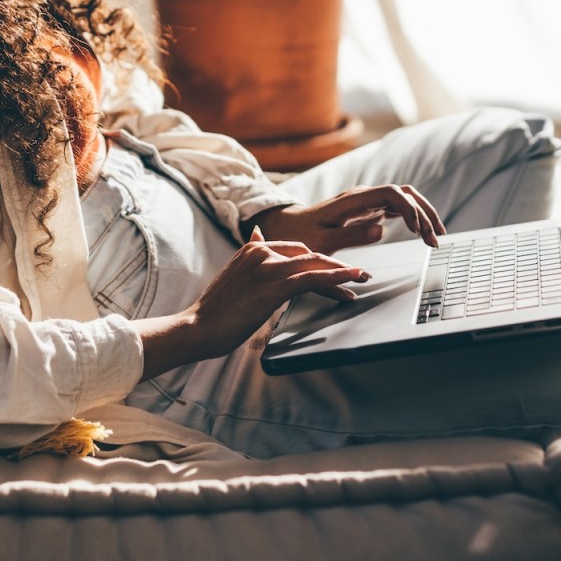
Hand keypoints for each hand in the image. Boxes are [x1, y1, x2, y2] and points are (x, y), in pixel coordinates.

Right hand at [134, 228, 371, 374]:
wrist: (198, 327)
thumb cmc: (215, 310)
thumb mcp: (233, 273)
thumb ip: (248, 254)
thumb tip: (255, 233)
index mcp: (252, 248)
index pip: (293, 248)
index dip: (316, 258)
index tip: (333, 266)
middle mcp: (261, 251)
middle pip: (308, 253)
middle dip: (334, 262)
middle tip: (355, 272)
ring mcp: (269, 267)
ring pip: (315, 263)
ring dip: (342, 269)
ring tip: (361, 275)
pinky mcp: (276, 286)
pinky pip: (314, 277)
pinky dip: (336, 276)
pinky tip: (351, 278)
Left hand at [250, 184, 446, 253]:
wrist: (286, 227)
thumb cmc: (301, 234)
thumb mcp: (322, 240)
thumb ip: (351, 235)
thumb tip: (382, 229)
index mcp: (354, 200)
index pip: (391, 193)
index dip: (408, 209)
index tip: (416, 231)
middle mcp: (364, 196)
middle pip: (405, 194)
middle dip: (424, 214)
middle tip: (435, 240)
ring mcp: (368, 202)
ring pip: (405, 201)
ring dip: (423, 216)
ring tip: (435, 239)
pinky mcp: (369, 211)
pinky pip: (398, 210)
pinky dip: (414, 220)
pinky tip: (423, 233)